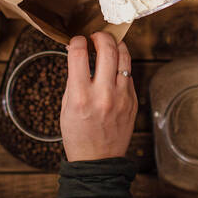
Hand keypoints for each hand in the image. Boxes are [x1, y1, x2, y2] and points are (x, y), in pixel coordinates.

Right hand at [60, 32, 136, 161]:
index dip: (77, 41)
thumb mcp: (65, 107)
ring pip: (124, 58)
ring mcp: (121, 97)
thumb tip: (78, 57)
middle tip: (95, 36)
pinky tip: (115, 67)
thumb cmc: (78, 135)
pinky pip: (129, 74)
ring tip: (109, 45)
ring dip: (116, 45)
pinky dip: (122, 66)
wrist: (98, 160)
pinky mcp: (132, 101)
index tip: (76, 41)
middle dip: (100, 36)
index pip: (79, 54)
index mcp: (80, 96)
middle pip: (107, 49)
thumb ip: (73, 81)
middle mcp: (103, 94)